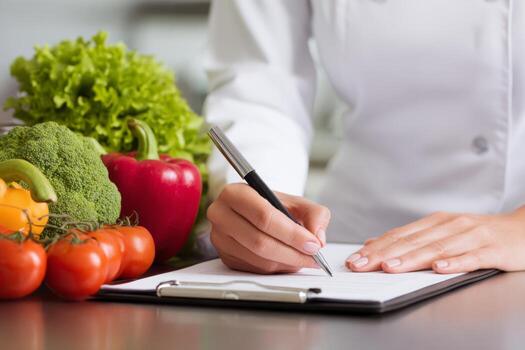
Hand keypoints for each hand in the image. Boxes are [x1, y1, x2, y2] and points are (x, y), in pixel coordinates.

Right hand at [207, 183, 329, 273]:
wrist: (252, 213)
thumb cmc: (272, 206)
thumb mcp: (295, 202)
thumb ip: (314, 213)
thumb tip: (317, 237)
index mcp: (235, 193)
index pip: (264, 217)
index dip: (291, 233)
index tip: (312, 244)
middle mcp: (221, 215)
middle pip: (260, 242)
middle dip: (292, 253)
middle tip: (314, 256)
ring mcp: (220, 238)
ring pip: (259, 259)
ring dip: (286, 263)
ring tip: (303, 258)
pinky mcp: (225, 257)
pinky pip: (255, 269)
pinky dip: (277, 268)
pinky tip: (287, 261)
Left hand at [346, 208, 524, 273]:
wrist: (522, 229)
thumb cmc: (479, 234)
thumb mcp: (442, 232)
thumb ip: (410, 238)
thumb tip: (374, 242)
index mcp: (435, 222)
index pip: (399, 235)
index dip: (376, 247)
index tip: (356, 258)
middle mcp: (450, 226)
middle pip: (412, 242)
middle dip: (383, 254)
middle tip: (362, 265)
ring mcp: (471, 236)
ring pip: (436, 248)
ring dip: (411, 258)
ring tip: (391, 267)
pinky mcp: (492, 249)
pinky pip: (471, 257)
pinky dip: (454, 263)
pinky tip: (439, 269)